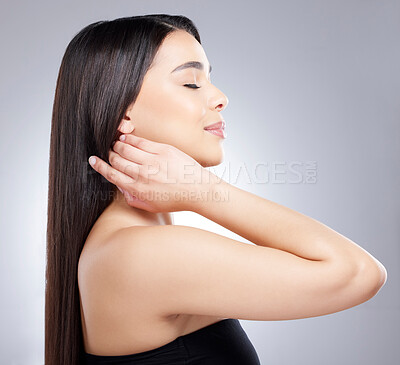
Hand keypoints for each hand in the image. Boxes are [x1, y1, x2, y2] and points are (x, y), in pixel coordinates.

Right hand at [88, 133, 217, 212]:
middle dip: (108, 154)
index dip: (100, 166)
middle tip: (108, 151)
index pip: (111, 174)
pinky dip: (130, 138)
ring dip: (117, 145)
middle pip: (116, 159)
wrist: (199, 190)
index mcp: (138, 189)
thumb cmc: (175, 199)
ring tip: (115, 144)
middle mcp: (143, 174)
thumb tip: (121, 186)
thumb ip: (132, 198)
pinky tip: (125, 138)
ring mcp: (153, 161)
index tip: (93, 160)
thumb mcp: (151, 206)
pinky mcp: (163, 150)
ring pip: (126, 148)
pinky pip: (141, 141)